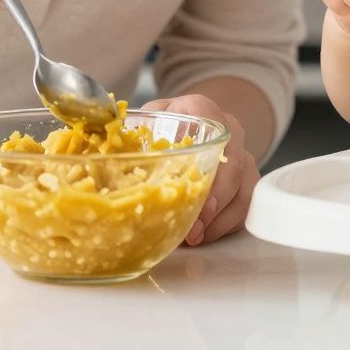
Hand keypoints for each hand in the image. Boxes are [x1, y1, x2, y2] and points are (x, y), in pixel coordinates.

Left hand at [141, 93, 255, 245]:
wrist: (187, 125)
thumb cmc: (161, 127)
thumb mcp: (143, 121)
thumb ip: (128, 130)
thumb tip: (102, 145)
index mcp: (201, 111)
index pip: (214, 126)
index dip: (208, 160)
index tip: (195, 190)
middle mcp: (229, 130)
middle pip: (234, 167)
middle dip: (213, 204)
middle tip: (192, 231)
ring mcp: (243, 156)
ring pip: (244, 190)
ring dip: (219, 220)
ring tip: (194, 238)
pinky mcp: (247, 180)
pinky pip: (245, 206)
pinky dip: (224, 225)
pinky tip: (202, 234)